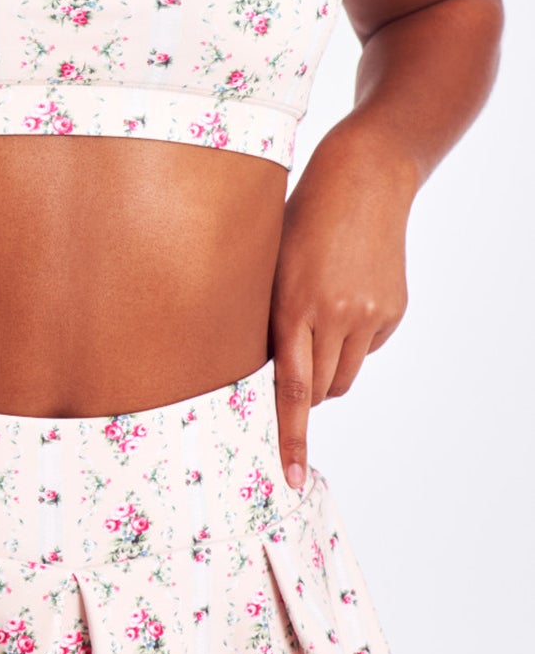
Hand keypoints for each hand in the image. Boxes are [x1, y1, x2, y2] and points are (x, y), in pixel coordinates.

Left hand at [269, 126, 416, 491]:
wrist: (363, 177)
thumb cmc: (297, 217)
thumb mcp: (265, 264)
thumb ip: (263, 319)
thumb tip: (258, 373)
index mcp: (293, 306)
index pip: (291, 391)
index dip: (290, 437)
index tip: (292, 476)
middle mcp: (336, 316)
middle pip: (321, 391)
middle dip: (304, 394)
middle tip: (292, 365)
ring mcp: (370, 315)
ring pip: (345, 375)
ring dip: (328, 368)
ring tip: (316, 324)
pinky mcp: (393, 310)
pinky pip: (367, 349)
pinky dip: (351, 340)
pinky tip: (343, 298)